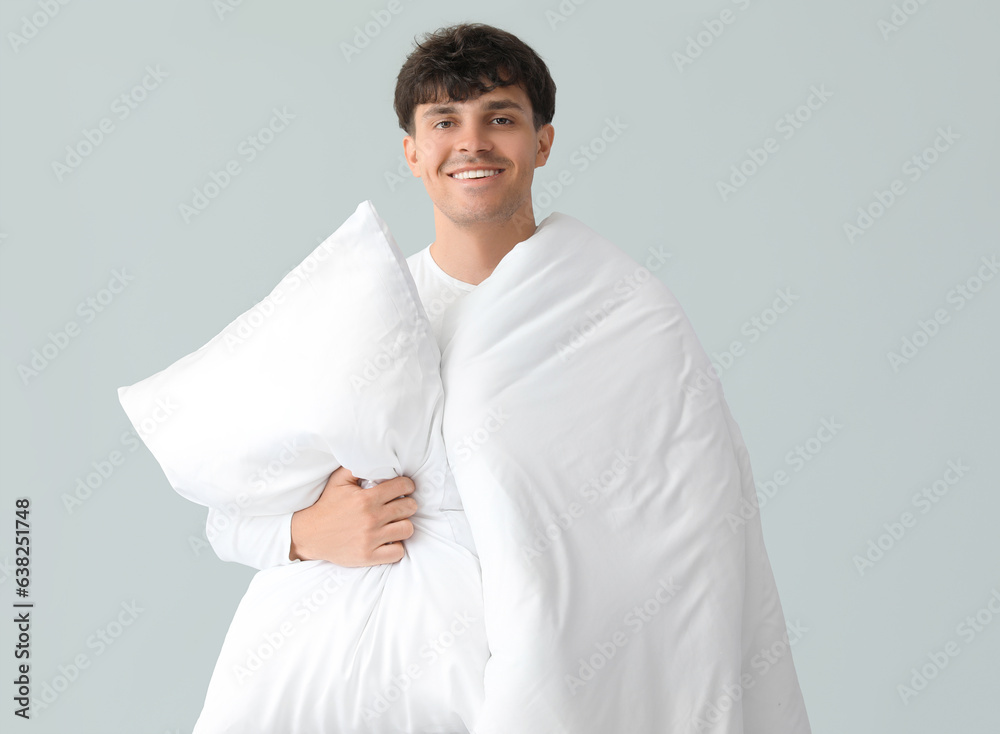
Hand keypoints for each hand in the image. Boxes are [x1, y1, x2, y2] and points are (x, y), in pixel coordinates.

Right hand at [289, 466, 415, 565]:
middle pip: (409, 508)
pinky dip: (396, 547)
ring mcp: (371, 539)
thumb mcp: (338, 481)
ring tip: (395, 523)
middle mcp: (371, 518)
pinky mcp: (369, 556)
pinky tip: (388, 541)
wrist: (310, 535)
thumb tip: (374, 456)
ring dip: (403, 525)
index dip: (407, 485)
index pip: (402, 487)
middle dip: (408, 504)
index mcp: (366, 499)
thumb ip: (356, 467)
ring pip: (407, 529)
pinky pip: (398, 552)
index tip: (405, 488)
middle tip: (401, 505)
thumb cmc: (327, 506)